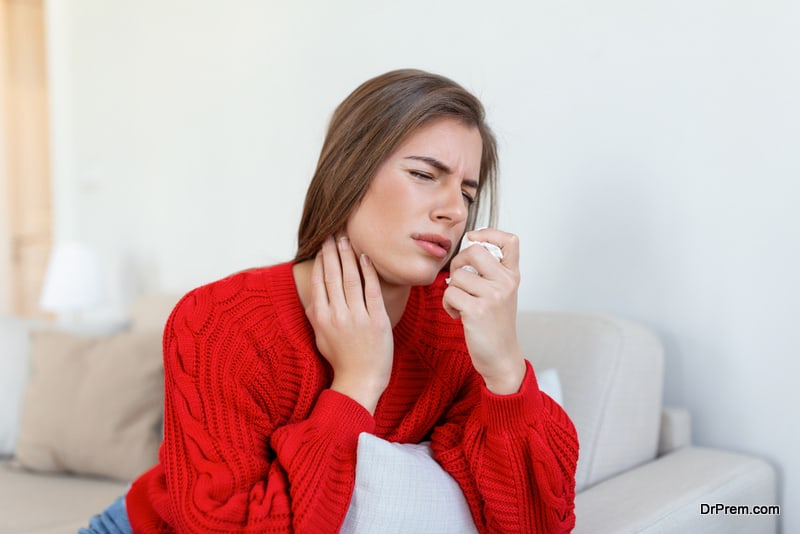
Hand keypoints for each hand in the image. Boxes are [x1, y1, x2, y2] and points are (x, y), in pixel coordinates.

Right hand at [305, 236, 392, 413]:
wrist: (360, 380)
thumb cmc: (341, 359)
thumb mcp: (320, 336)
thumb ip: (315, 314)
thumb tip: (312, 294)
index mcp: (321, 317)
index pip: (319, 281)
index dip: (321, 260)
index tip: (322, 244)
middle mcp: (337, 314)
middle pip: (333, 275)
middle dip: (332, 251)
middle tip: (333, 233)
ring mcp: (357, 317)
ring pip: (351, 279)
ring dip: (348, 256)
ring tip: (346, 240)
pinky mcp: (377, 320)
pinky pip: (372, 290)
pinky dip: (368, 272)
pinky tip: (365, 257)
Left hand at [443, 228, 526, 393]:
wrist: (501, 357)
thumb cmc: (495, 325)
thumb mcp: (501, 293)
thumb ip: (491, 272)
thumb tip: (467, 247)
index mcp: (513, 275)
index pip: (510, 240)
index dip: (489, 233)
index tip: (475, 239)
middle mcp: (506, 282)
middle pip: (474, 250)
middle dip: (458, 262)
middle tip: (459, 279)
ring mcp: (493, 296)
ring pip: (457, 275)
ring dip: (451, 290)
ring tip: (460, 304)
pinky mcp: (477, 310)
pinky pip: (449, 293)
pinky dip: (447, 304)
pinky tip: (457, 315)